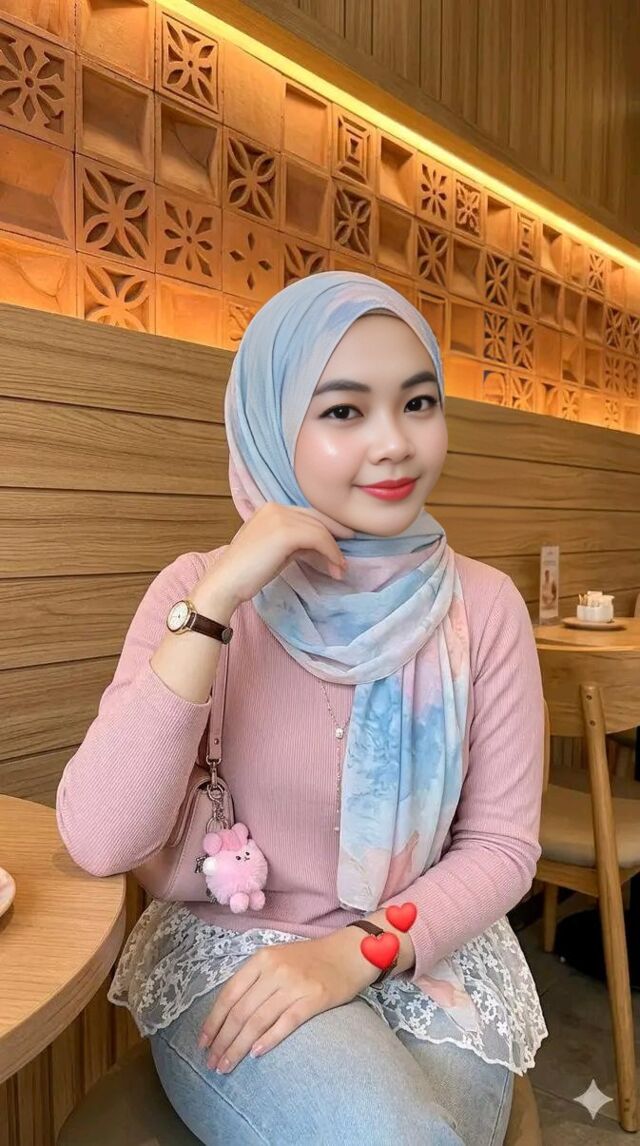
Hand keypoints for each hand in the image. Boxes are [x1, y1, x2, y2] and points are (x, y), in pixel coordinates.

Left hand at [197, 931, 375, 1073]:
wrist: (349, 953)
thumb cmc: (311, 959)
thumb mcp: (277, 958)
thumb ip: (254, 979)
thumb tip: (228, 1014)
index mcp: (262, 959)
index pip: (229, 994)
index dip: (213, 1021)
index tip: (203, 1043)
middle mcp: (275, 970)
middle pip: (241, 1012)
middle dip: (222, 1041)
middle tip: (212, 1063)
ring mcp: (294, 984)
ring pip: (258, 1021)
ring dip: (238, 1047)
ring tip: (226, 1066)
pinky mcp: (314, 999)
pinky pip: (285, 1023)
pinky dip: (268, 1040)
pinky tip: (255, 1054)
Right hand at [206, 502, 354, 607]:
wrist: (226, 582)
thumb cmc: (246, 572)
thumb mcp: (275, 551)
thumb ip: (295, 543)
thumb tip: (320, 547)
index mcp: (269, 509)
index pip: (306, 514)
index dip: (327, 527)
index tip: (340, 541)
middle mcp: (275, 507)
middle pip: (316, 518)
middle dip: (336, 534)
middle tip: (348, 552)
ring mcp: (280, 517)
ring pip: (320, 529)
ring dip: (334, 550)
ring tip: (341, 568)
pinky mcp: (286, 532)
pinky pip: (319, 539)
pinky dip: (331, 553)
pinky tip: (336, 567)